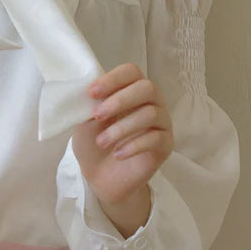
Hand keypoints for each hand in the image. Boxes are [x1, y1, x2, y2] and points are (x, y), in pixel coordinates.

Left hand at [72, 63, 173, 208]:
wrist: (100, 177)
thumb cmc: (93, 143)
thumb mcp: (84, 121)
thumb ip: (88, 104)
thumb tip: (85, 90)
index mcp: (130, 90)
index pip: (131, 72)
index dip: (113, 79)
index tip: (92, 93)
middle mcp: (151, 101)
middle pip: (147, 88)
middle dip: (120, 100)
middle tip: (98, 115)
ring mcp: (161, 122)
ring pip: (151, 114)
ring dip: (121, 127)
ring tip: (102, 142)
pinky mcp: (166, 144)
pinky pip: (156, 138)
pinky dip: (133, 146)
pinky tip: (118, 154)